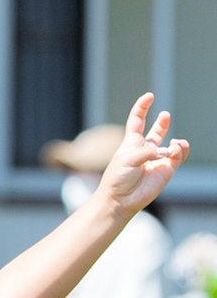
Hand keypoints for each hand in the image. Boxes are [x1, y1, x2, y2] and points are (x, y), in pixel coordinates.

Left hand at [100, 93, 188, 215]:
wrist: (120, 200)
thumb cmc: (117, 179)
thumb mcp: (127, 159)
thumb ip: (147, 151)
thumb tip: (167, 151)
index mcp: (132, 143)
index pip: (137, 120)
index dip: (142, 107)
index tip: (149, 97)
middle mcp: (145, 150)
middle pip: (157, 132)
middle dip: (163, 123)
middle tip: (165, 116)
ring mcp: (157, 159)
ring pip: (172, 144)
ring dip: (176, 142)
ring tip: (173, 146)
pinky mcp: (166, 169)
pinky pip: (179, 155)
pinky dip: (180, 151)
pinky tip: (175, 152)